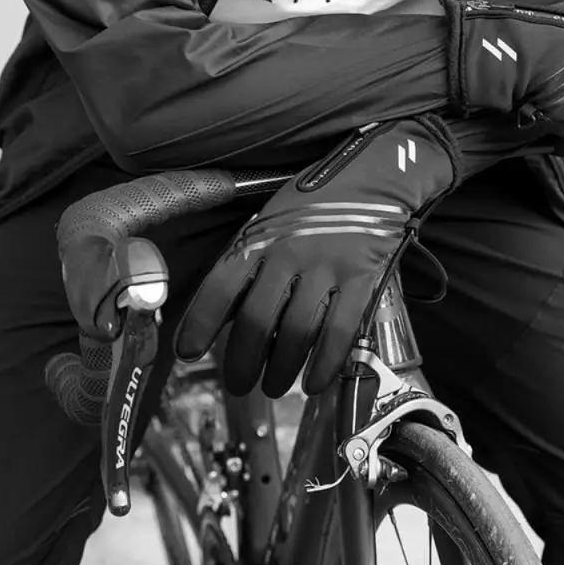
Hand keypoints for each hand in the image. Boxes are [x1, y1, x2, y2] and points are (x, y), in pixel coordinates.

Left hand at [175, 116, 457, 397]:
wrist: (376, 177)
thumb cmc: (318, 200)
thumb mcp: (272, 218)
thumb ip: (252, 258)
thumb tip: (228, 310)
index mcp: (260, 237)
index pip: (220, 287)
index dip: (199, 324)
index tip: (187, 351)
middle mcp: (289, 254)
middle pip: (256, 322)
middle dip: (242, 363)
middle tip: (238, 385)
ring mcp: (327, 267)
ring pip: (296, 333)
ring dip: (281, 370)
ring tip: (274, 386)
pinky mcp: (362, 279)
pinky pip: (340, 332)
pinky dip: (324, 364)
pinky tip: (314, 383)